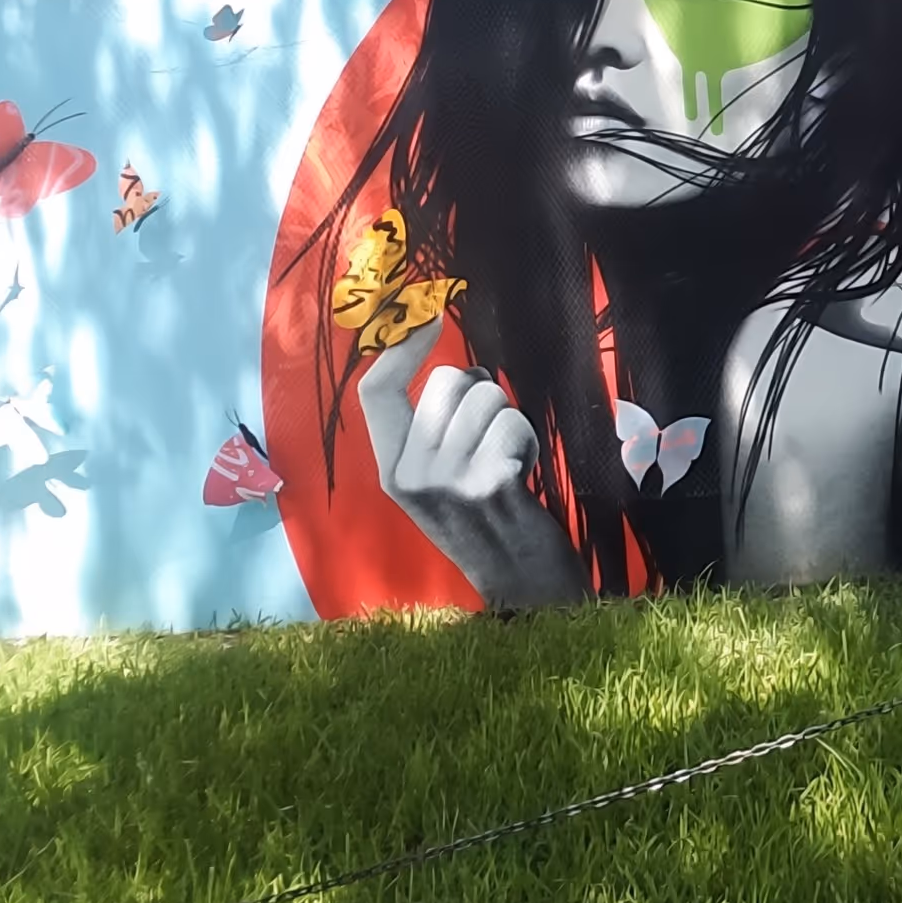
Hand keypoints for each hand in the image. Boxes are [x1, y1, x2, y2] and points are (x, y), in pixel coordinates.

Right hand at [357, 316, 589, 609]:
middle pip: (446, 382)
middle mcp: (409, 475)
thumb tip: (458, 373)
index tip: (427, 318)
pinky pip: (512, 425)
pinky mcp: (488, 485)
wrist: (521, 584)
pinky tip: (523, 474)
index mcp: (391, 470)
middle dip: (482, 391)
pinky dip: (527, 441)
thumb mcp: (439, 482)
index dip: (400, 348)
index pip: (374, 392)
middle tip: (493, 430)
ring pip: (486, 398)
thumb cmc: (486, 522)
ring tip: (508, 458)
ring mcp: (447, 481)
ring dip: (510, 420)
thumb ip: (433, 432)